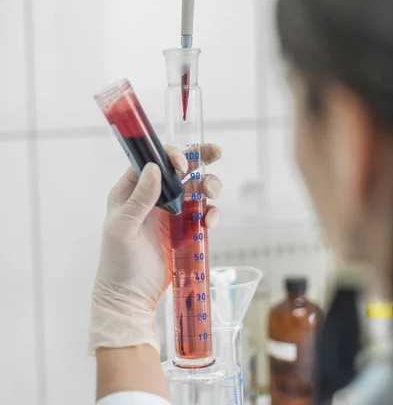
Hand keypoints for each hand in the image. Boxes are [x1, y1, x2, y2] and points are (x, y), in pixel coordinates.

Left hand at [90, 144, 221, 353]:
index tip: (183, 165)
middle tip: (216, 153)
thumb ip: (140, 198)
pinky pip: (202, 213)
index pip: (153, 161)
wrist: (131, 299)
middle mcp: (153, 197)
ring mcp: (170, 213)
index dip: (170, 156)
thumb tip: (154, 168)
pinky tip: (210, 222)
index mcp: (131, 190)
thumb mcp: (123, 228)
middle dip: (199, 158)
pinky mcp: (184, 230)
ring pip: (195, 188)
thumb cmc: (118, 263)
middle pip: (180, 168)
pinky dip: (211, 212)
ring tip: (213, 193)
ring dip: (208, 185)